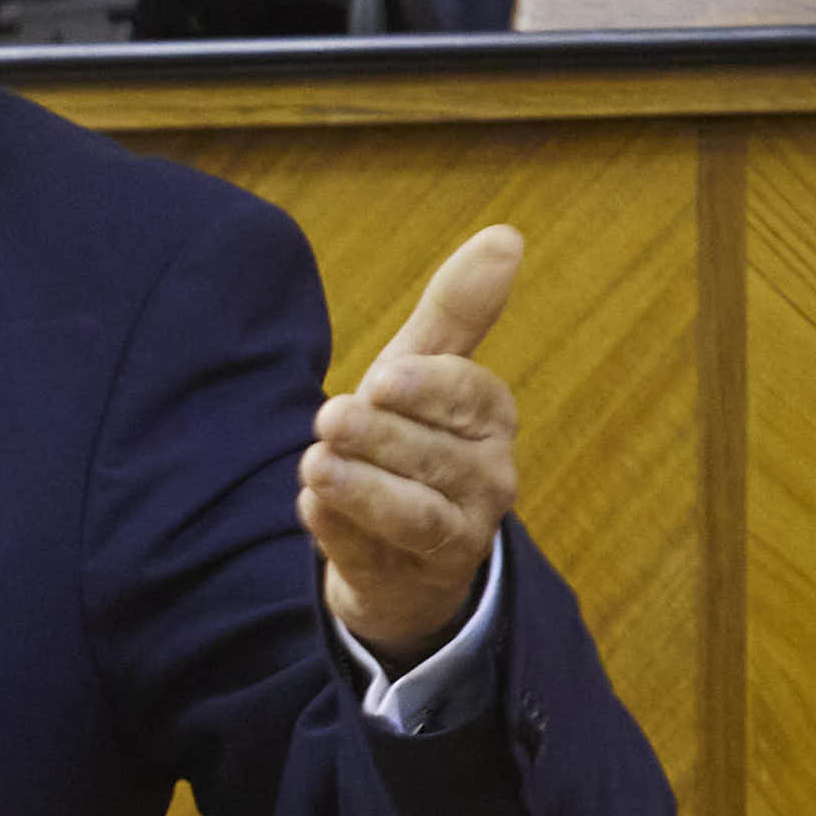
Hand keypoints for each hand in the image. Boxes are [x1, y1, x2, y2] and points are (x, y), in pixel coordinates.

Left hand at [302, 224, 522, 666]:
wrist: (400, 554)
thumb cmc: (414, 442)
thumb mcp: (425, 373)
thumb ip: (457, 311)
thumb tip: (506, 234)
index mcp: (491, 420)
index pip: (472, 396)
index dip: (428, 388)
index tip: (381, 378)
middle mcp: (486, 479)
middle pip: (438, 455)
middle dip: (383, 436)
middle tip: (330, 417)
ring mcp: (453, 537)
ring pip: (415, 514)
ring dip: (363, 488)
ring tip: (315, 464)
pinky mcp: (408, 581)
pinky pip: (373, 556)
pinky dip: (339, 531)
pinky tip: (309, 507)